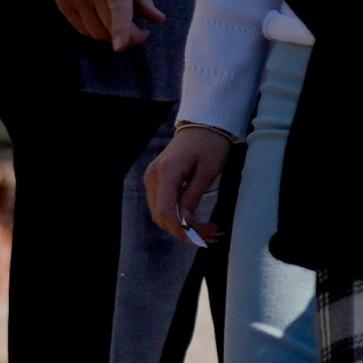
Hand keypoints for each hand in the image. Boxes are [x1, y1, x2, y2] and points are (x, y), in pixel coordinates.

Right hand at [49, 0, 165, 49]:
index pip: (118, 4)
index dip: (120, 27)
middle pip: (108, 24)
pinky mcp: (63, 0)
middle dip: (129, 36)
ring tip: (122, 23)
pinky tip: (105, 19)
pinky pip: (82, 28)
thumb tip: (158, 19)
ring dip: (112, 35)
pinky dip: (96, 30)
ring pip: (95, 31)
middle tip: (141, 33)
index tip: (121, 46)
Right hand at [145, 125, 234, 244]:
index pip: (166, 211)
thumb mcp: (208, 172)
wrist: (203, 124)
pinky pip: (162, 204)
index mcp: (167, 172)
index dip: (181, 230)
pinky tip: (193, 218)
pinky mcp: (156, 178)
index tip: (200, 238)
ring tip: (205, 229)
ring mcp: (152, 177)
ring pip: (160, 213)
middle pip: (161, 216)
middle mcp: (154, 175)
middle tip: (209, 234)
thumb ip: (193, 197)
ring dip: (180, 225)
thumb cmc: (210, 144)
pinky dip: (176, 215)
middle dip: (183, 230)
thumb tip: (186, 223)